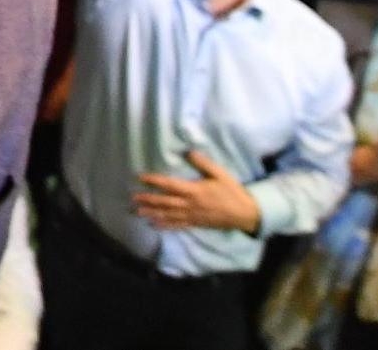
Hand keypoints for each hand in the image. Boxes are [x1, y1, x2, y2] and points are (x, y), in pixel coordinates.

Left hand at [134, 150, 260, 233]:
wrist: (245, 213)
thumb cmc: (232, 191)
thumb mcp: (220, 174)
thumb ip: (203, 163)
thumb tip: (188, 151)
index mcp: (194, 191)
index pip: (169, 185)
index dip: (154, 181)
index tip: (140, 177)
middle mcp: (190, 205)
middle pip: (165, 202)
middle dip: (148, 200)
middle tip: (132, 198)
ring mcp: (192, 216)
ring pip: (168, 215)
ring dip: (152, 213)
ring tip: (137, 212)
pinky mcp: (196, 224)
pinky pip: (177, 225)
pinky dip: (165, 225)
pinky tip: (154, 225)